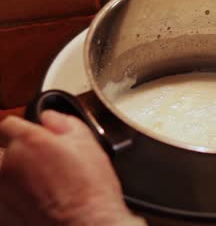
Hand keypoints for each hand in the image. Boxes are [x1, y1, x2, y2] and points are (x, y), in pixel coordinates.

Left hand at [0, 111, 145, 225]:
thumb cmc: (90, 190)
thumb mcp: (89, 144)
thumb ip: (65, 123)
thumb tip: (50, 118)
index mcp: (28, 141)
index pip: (9, 124)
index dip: (23, 130)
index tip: (32, 139)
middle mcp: (8, 163)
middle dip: (13, 154)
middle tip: (36, 166)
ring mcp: (0, 191)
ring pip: (0, 176)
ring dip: (11, 178)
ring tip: (36, 188)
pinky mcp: (0, 214)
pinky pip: (2, 200)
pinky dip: (11, 200)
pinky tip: (31, 203)